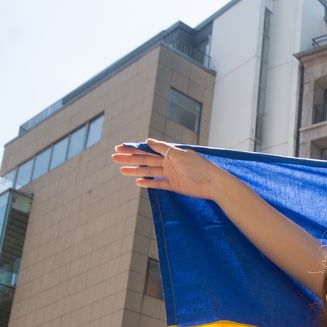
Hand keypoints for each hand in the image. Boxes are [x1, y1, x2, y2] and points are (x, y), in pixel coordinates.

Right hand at [111, 138, 227, 200]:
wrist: (213, 183)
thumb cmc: (199, 167)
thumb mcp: (179, 155)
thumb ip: (163, 148)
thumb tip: (148, 140)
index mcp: (170, 153)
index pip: (148, 149)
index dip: (133, 149)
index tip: (119, 147)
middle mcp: (169, 162)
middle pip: (145, 160)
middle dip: (129, 159)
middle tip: (113, 157)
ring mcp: (171, 174)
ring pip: (149, 172)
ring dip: (135, 171)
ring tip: (120, 170)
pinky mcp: (175, 186)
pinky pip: (158, 184)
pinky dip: (148, 183)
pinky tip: (138, 181)